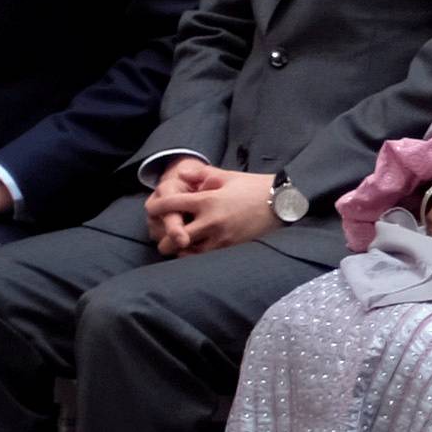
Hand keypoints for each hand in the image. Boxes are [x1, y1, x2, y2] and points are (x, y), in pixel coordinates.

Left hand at [148, 166, 277, 257]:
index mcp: (208, 201)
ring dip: (178, 248)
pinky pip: (204, 258)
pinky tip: (192, 250)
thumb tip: (180, 173)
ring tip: (175, 242)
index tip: (150, 209)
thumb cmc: (253, 187)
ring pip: (187, 253)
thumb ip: (201, 174)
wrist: (281, 204)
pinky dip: (194, 256)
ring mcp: (220, 239)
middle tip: (161, 231)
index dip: (156, 207)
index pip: (172, 205)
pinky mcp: (230, 250)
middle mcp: (211, 222)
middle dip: (163, 235)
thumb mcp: (227, 176)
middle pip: (174, 237)